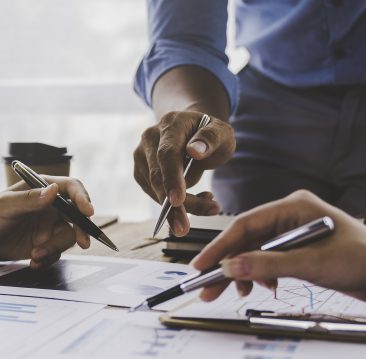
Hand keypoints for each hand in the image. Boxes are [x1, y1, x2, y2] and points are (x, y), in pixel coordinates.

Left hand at [0, 177, 93, 268]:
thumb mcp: (4, 206)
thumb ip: (29, 200)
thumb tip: (54, 191)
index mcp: (41, 189)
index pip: (71, 188)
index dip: (83, 198)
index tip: (88, 212)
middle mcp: (49, 206)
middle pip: (76, 215)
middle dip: (81, 229)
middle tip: (83, 243)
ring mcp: (47, 226)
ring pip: (67, 237)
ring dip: (55, 248)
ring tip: (36, 254)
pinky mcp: (44, 244)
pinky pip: (57, 252)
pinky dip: (48, 258)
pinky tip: (33, 261)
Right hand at [133, 111, 232, 235]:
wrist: (196, 134)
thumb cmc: (211, 134)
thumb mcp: (222, 133)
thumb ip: (211, 138)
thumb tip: (194, 151)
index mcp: (171, 124)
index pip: (167, 154)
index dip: (171, 178)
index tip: (178, 201)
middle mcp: (150, 138)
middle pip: (158, 176)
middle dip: (173, 206)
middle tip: (185, 228)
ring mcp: (142, 155)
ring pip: (155, 190)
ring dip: (180, 207)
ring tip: (209, 205)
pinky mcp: (142, 172)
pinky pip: (155, 195)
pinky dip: (174, 204)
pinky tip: (196, 200)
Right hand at [191, 190, 365, 303]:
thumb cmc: (362, 260)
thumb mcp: (312, 264)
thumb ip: (269, 265)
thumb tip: (231, 268)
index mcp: (294, 207)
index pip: (245, 225)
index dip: (220, 247)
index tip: (200, 267)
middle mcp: (292, 216)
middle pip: (247, 239)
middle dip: (227, 264)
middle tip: (206, 288)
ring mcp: (295, 234)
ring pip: (256, 252)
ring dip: (244, 273)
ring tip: (234, 295)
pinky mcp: (301, 250)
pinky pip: (270, 261)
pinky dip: (262, 276)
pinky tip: (264, 289)